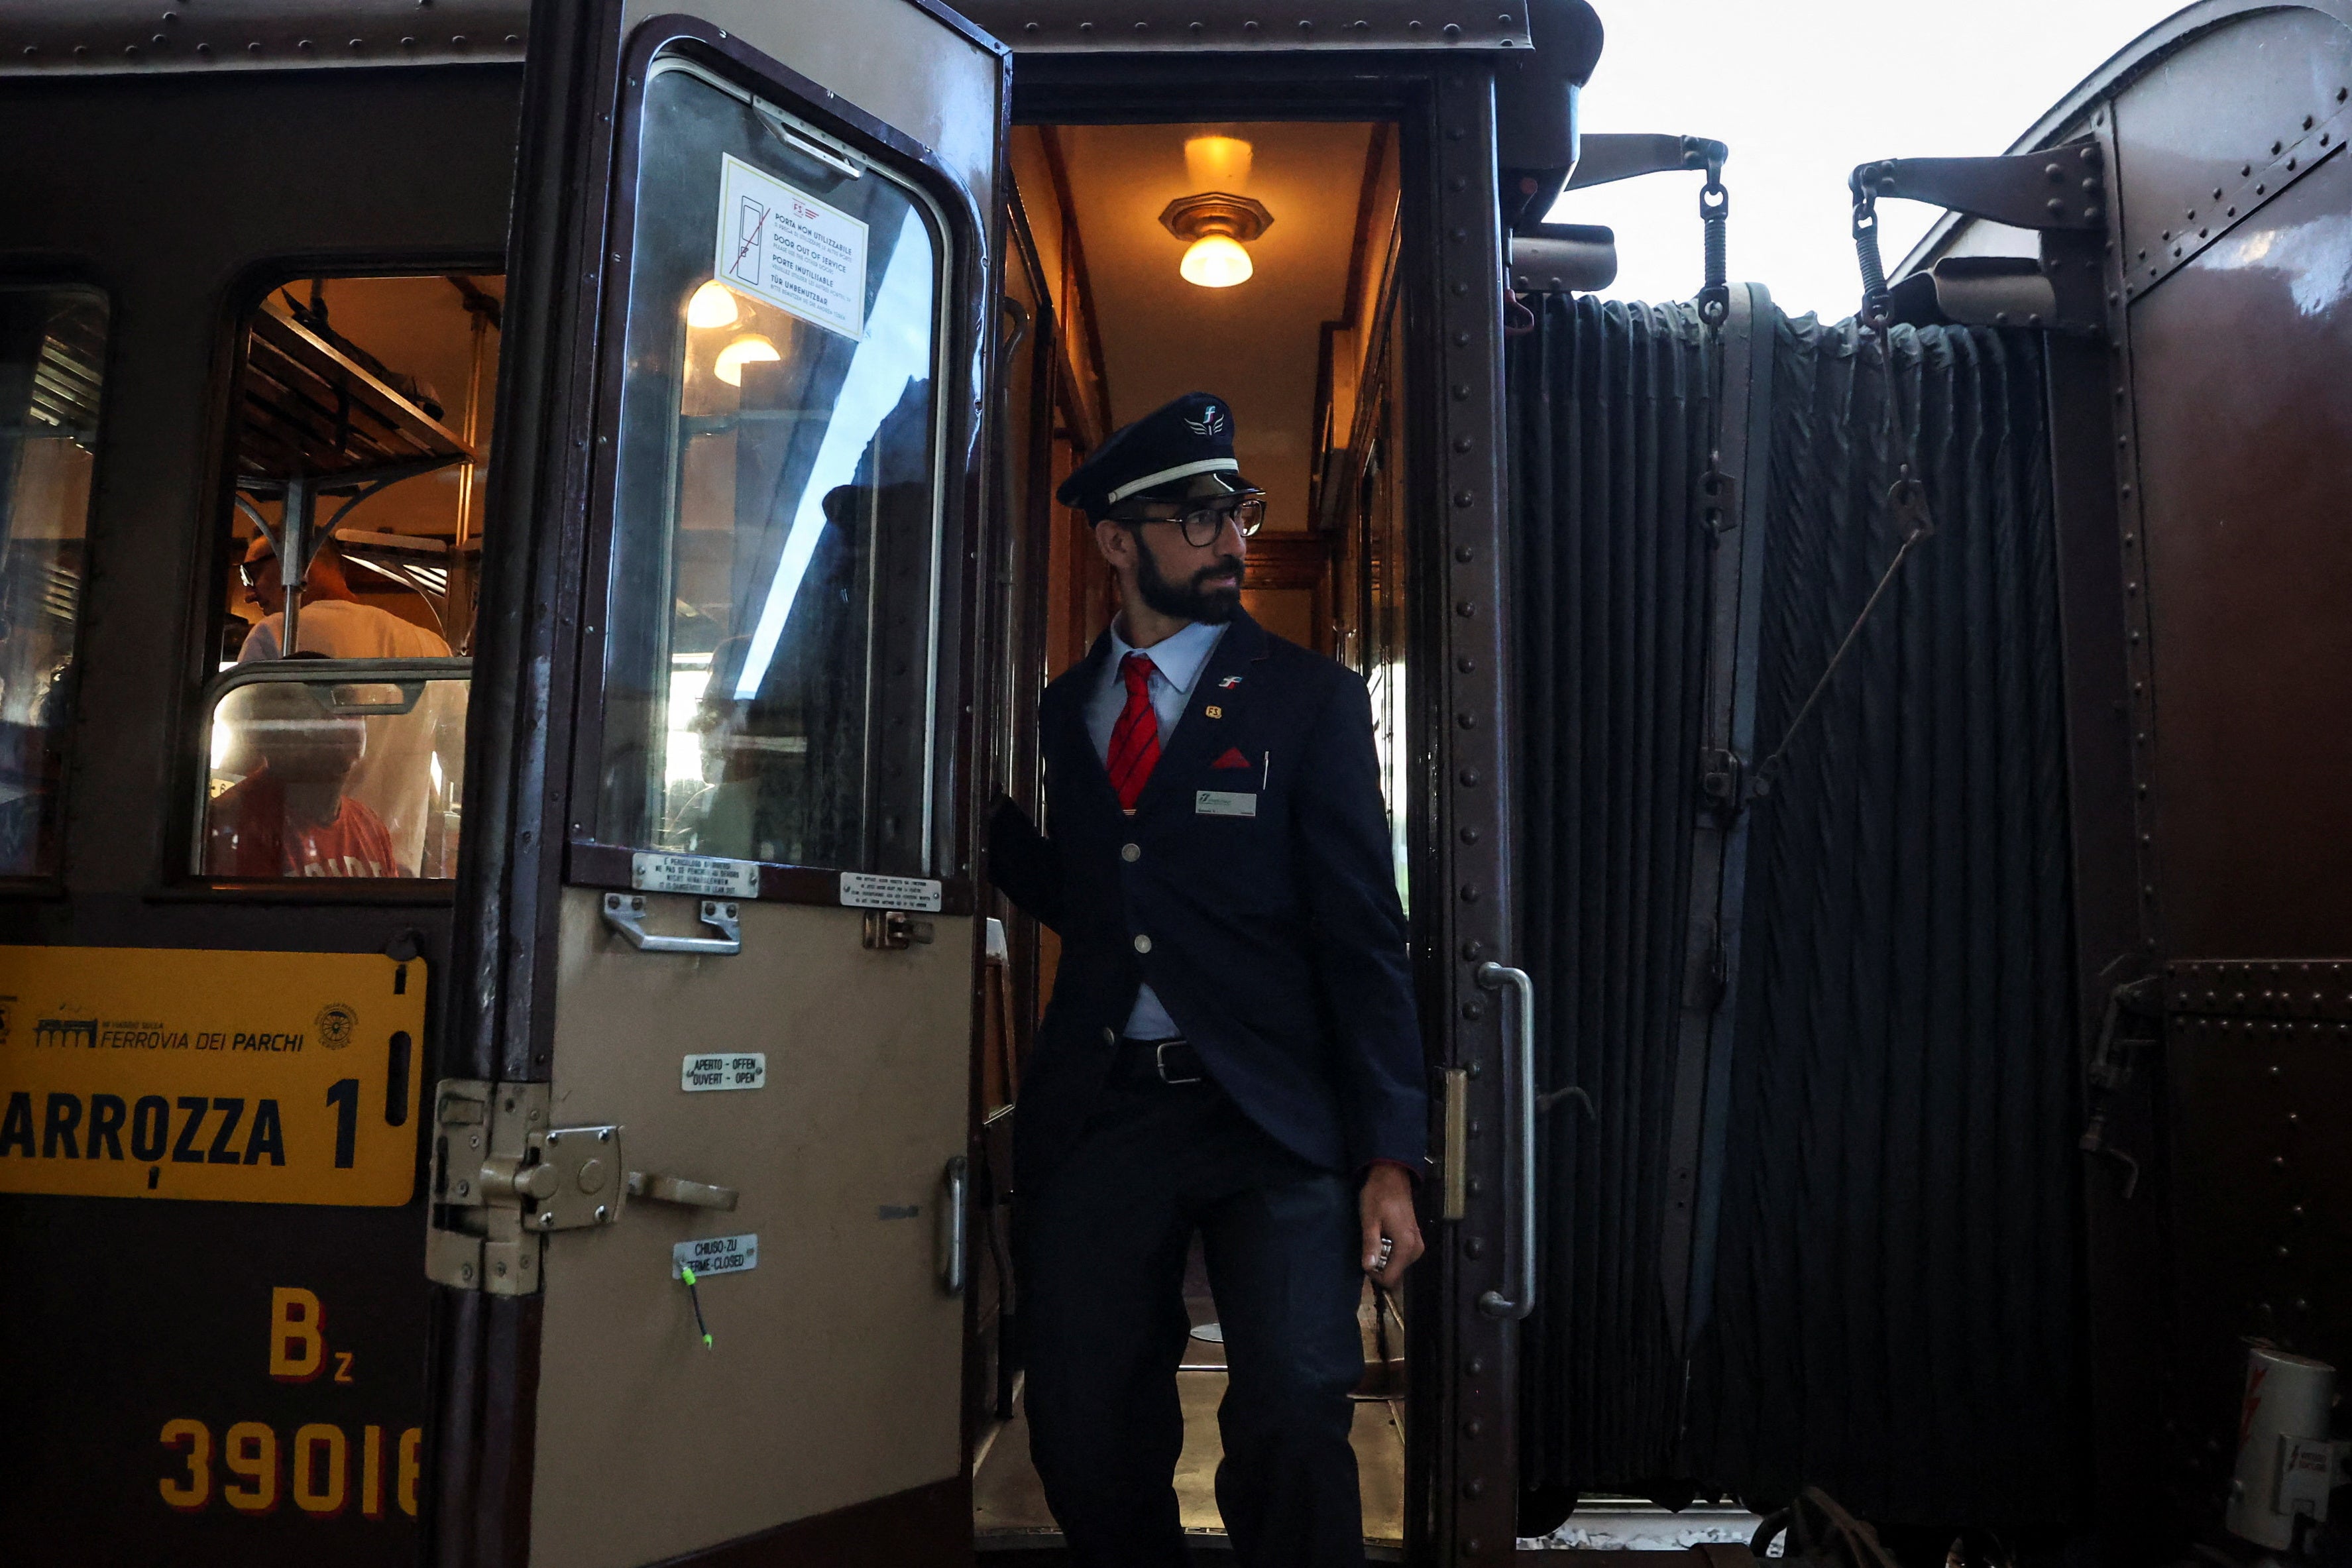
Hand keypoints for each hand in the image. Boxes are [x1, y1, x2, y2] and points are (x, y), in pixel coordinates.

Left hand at [1358, 1163, 1423, 1287]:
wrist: (1393, 1177)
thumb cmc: (1378, 1196)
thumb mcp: (1369, 1220)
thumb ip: (1371, 1245)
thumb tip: (1368, 1268)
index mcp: (1406, 1246)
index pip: (1391, 1278)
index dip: (1375, 1276)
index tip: (1365, 1261)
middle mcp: (1416, 1249)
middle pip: (1396, 1274)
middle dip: (1380, 1267)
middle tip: (1368, 1249)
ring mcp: (1417, 1245)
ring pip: (1398, 1266)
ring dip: (1384, 1259)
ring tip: (1375, 1240)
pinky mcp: (1415, 1240)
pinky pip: (1402, 1256)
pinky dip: (1390, 1253)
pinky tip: (1383, 1237)